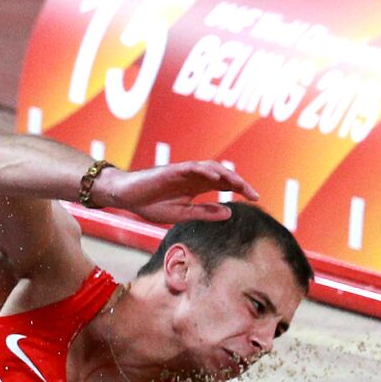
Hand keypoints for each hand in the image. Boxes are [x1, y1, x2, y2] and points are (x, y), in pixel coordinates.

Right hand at [96, 161, 259, 223]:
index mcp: (196, 187)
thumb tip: (229, 213)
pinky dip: (204, 171)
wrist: (126, 196)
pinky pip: (192, 167)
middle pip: (222, 175)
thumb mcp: (182, 214)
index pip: (223, 184)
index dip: (240, 189)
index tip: (254, 198)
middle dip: (239, 183)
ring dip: (226, 175)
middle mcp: (194, 177)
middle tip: (253, 194)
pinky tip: (215, 178)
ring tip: (239, 185)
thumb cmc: (150, 204)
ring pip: (211, 168)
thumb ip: (204, 213)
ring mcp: (184, 172)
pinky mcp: (172, 170)